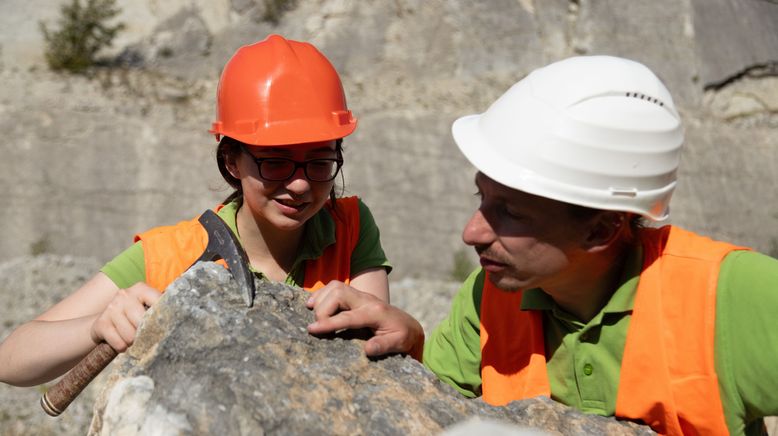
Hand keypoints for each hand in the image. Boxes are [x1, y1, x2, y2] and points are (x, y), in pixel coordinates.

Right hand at [89, 282, 160, 351]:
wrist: (105, 322)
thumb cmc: (133, 317)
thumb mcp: (146, 308)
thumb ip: (159, 311)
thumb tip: (180, 322)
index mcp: (141, 289)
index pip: (158, 301)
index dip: (164, 317)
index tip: (167, 328)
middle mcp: (125, 295)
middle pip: (143, 322)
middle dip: (146, 333)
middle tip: (146, 336)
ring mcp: (111, 308)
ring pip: (131, 336)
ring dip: (134, 342)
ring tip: (133, 339)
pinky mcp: (101, 323)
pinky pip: (119, 343)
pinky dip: (123, 348)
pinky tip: (122, 342)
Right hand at [306, 281, 423, 358]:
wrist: (408, 325)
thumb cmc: (403, 336)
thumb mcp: (399, 343)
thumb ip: (384, 346)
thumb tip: (367, 350)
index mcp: (375, 313)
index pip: (347, 316)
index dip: (328, 323)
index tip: (312, 329)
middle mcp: (367, 300)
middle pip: (339, 293)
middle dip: (323, 307)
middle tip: (316, 325)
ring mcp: (361, 295)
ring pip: (336, 286)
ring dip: (321, 297)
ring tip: (310, 311)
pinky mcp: (356, 296)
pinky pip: (336, 287)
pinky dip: (323, 293)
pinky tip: (314, 304)